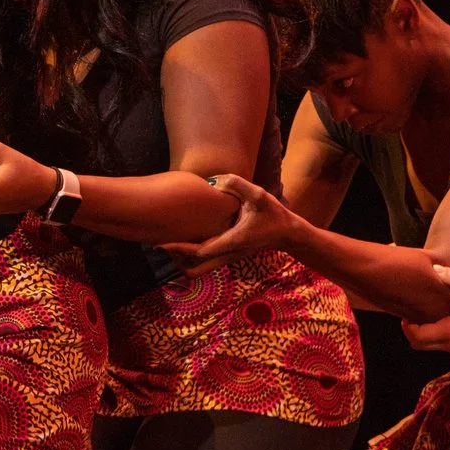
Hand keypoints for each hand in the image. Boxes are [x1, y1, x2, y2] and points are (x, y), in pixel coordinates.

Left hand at [161, 173, 295, 265]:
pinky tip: (186, 240)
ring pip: (199, 269)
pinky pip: (205, 262)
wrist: (288, 234)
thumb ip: (238, 185)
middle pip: (195, 269)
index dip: (179, 248)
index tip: (161, 243)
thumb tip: (215, 179)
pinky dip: (192, 257)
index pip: (199, 252)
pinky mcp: (228, 255)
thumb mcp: (259, 195)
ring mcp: (228, 257)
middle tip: (162, 245)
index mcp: (232, 242)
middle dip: (177, 260)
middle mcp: (228, 254)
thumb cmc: (274, 215)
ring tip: (171, 243)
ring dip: (184, 261)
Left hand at [402, 263, 449, 351]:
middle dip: (410, 330)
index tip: (405, 310)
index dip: (407, 325)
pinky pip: (437, 342)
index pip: (418, 336)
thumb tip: (436, 268)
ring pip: (428, 344)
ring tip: (419, 312)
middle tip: (407, 311)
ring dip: (420, 331)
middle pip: (419, 344)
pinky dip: (430, 332)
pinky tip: (434, 315)